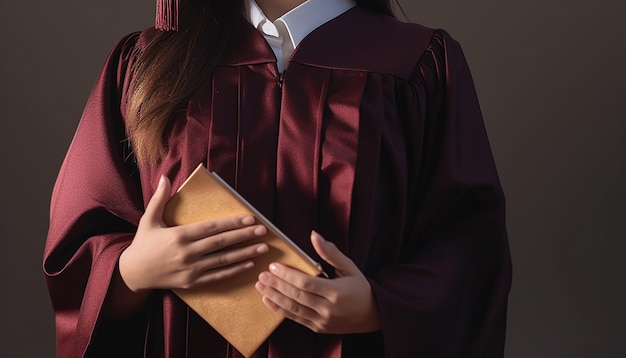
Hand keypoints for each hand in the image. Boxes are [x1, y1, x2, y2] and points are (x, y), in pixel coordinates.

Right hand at [119, 175, 268, 291]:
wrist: (133, 273)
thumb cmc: (143, 244)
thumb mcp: (149, 219)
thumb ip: (159, 198)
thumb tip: (165, 177)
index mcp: (179, 235)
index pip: (212, 227)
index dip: (232, 222)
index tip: (249, 218)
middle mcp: (187, 252)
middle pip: (221, 242)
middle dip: (244, 236)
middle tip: (263, 230)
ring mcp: (191, 269)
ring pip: (223, 260)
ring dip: (245, 253)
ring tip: (263, 247)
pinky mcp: (192, 282)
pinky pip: (217, 276)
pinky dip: (234, 271)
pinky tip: (249, 264)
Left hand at [255, 231, 380, 333]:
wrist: (373, 315)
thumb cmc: (361, 288)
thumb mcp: (349, 267)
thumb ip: (330, 252)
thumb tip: (314, 235)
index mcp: (336, 292)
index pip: (306, 283)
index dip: (287, 275)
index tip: (273, 266)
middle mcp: (328, 309)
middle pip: (296, 296)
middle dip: (276, 285)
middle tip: (261, 275)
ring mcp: (322, 321)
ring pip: (293, 309)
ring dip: (274, 297)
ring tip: (261, 286)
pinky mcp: (318, 328)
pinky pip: (296, 319)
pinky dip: (280, 310)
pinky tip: (269, 301)